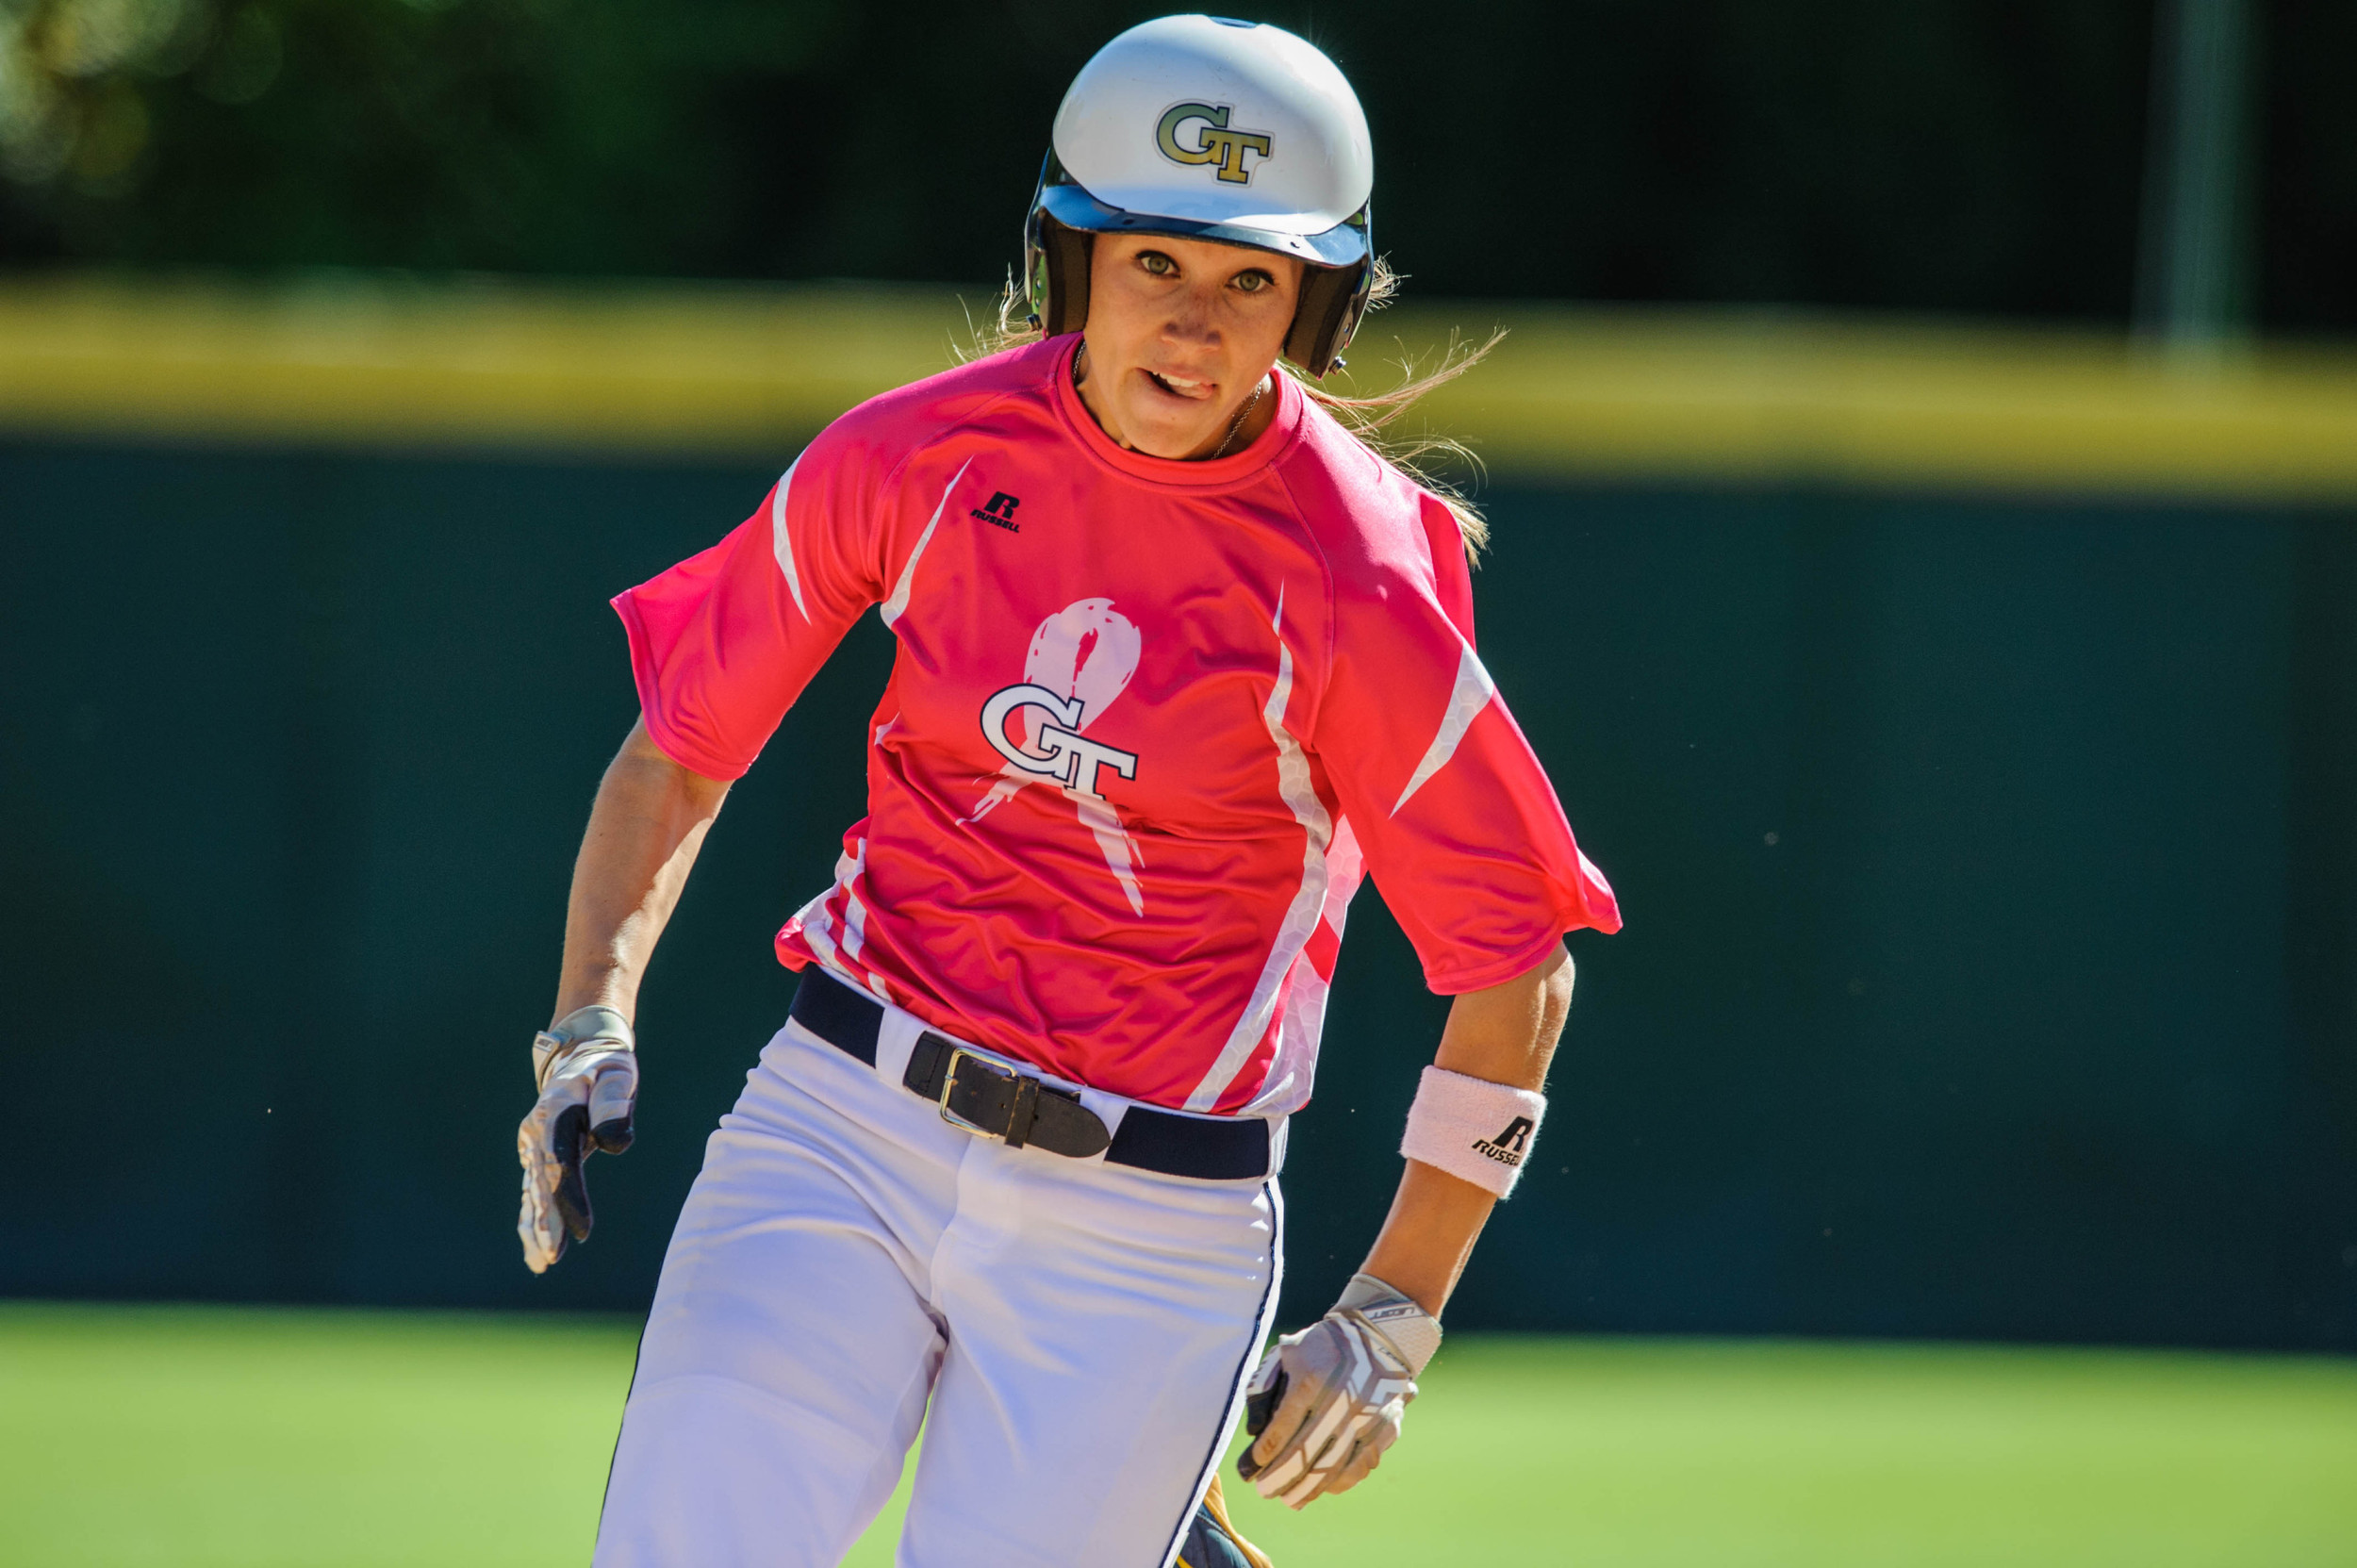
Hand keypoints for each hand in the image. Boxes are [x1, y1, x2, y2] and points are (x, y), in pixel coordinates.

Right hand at [516, 1005, 637, 1273]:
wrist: (581, 1057)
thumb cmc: (606, 1067)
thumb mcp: (617, 1073)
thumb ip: (615, 1103)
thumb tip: (614, 1143)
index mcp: (556, 1110)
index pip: (561, 1163)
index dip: (570, 1198)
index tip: (583, 1231)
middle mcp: (536, 1131)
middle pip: (542, 1183)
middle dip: (547, 1222)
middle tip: (551, 1257)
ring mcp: (533, 1145)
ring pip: (533, 1192)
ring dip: (536, 1228)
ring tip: (541, 1263)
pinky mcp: (537, 1156)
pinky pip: (534, 1192)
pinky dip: (533, 1221)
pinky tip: (536, 1252)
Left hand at [1236, 1274, 1440, 1507]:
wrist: (1378, 1335)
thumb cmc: (1323, 1346)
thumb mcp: (1287, 1353)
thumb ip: (1265, 1387)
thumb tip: (1254, 1431)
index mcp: (1312, 1381)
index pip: (1281, 1429)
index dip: (1261, 1455)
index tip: (1248, 1469)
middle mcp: (1341, 1402)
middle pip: (1305, 1454)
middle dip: (1280, 1478)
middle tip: (1264, 1491)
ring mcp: (1366, 1419)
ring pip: (1333, 1467)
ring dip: (1308, 1488)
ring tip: (1290, 1499)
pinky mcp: (1385, 1429)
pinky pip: (1361, 1466)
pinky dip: (1340, 1482)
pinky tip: (1323, 1489)